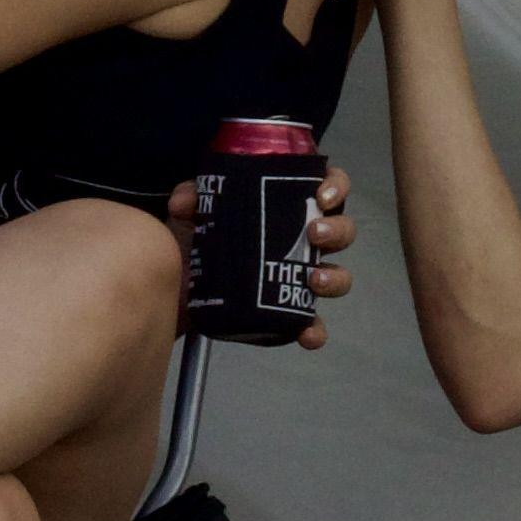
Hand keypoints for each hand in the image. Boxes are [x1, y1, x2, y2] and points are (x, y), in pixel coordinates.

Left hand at [162, 159, 363, 342]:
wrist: (178, 288)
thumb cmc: (198, 242)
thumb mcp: (192, 213)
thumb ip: (191, 198)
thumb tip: (186, 202)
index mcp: (290, 208)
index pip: (328, 188)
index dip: (336, 186)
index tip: (322, 195)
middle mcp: (303, 241)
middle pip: (342, 230)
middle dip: (337, 229)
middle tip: (314, 232)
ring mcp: (300, 277)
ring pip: (339, 275)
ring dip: (335, 277)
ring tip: (314, 279)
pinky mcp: (288, 313)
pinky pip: (313, 324)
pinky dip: (315, 330)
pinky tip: (307, 334)